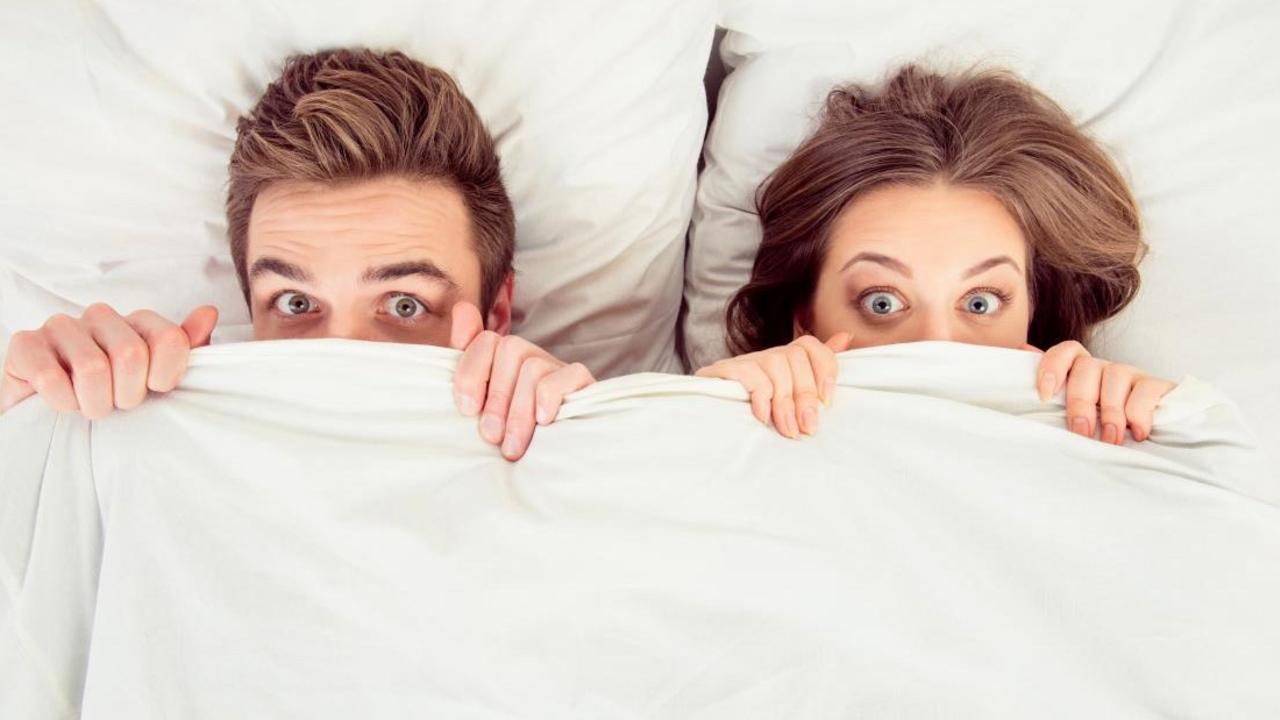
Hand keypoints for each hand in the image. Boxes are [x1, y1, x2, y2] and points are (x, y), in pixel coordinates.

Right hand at [0, 303, 218, 417]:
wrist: (49, 411)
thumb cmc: (110, 393)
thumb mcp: (155, 377)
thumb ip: (185, 349)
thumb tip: (209, 313)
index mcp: (137, 321)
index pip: (170, 339)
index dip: (166, 376)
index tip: (154, 390)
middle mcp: (100, 316)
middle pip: (131, 355)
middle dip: (127, 395)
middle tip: (116, 403)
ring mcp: (60, 326)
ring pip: (93, 369)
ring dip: (94, 404)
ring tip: (91, 406)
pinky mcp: (24, 345)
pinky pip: (51, 377)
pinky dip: (63, 402)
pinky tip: (63, 403)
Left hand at [448, 302, 593, 460]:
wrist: (561, 463)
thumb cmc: (514, 439)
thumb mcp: (484, 408)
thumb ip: (468, 365)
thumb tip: (460, 309)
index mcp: (504, 360)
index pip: (485, 339)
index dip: (471, 371)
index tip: (467, 409)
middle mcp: (532, 357)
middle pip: (509, 348)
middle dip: (496, 396)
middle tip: (491, 436)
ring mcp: (559, 368)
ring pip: (532, 367)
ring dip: (518, 412)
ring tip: (512, 447)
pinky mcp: (584, 383)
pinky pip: (563, 377)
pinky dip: (548, 399)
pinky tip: (544, 424)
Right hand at [695, 332, 850, 437]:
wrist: (708, 419)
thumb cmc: (756, 411)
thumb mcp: (791, 393)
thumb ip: (817, 366)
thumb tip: (845, 337)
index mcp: (786, 360)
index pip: (811, 346)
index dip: (825, 368)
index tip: (827, 401)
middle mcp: (767, 355)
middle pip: (796, 358)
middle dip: (805, 396)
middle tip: (807, 428)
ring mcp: (744, 360)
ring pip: (776, 366)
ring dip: (784, 403)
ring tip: (786, 430)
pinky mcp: (723, 370)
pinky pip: (750, 374)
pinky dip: (760, 397)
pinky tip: (762, 416)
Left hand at [1033, 340, 1175, 443]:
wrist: (1158, 433)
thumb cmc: (1104, 425)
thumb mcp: (1076, 411)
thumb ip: (1054, 387)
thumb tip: (1022, 350)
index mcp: (1082, 371)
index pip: (1067, 351)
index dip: (1053, 366)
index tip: (1045, 395)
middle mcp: (1105, 368)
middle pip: (1086, 368)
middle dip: (1080, 402)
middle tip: (1081, 431)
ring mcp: (1132, 374)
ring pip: (1115, 377)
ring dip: (1111, 413)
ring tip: (1111, 440)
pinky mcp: (1157, 386)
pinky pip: (1144, 390)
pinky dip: (1139, 414)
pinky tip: (1138, 433)